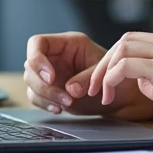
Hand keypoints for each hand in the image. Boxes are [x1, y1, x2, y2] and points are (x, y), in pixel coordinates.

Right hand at [23, 31, 152, 119]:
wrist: (121, 95)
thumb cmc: (116, 76)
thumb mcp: (105, 73)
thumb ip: (87, 78)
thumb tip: (69, 89)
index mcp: (68, 43)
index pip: (37, 43)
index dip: (38, 59)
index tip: (51, 76)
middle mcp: (56, 57)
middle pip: (30, 65)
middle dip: (42, 83)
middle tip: (62, 96)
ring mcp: (51, 73)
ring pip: (31, 82)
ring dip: (44, 95)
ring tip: (65, 104)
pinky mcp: (51, 90)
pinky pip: (36, 96)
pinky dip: (45, 104)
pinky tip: (60, 108)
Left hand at [88, 30, 152, 143]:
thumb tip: (132, 74)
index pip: (136, 40)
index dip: (114, 59)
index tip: (102, 81)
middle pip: (126, 40)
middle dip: (103, 63)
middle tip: (92, 87)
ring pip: (123, 49)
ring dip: (104, 72)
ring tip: (101, 94)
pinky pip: (126, 66)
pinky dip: (111, 79)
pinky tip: (110, 96)